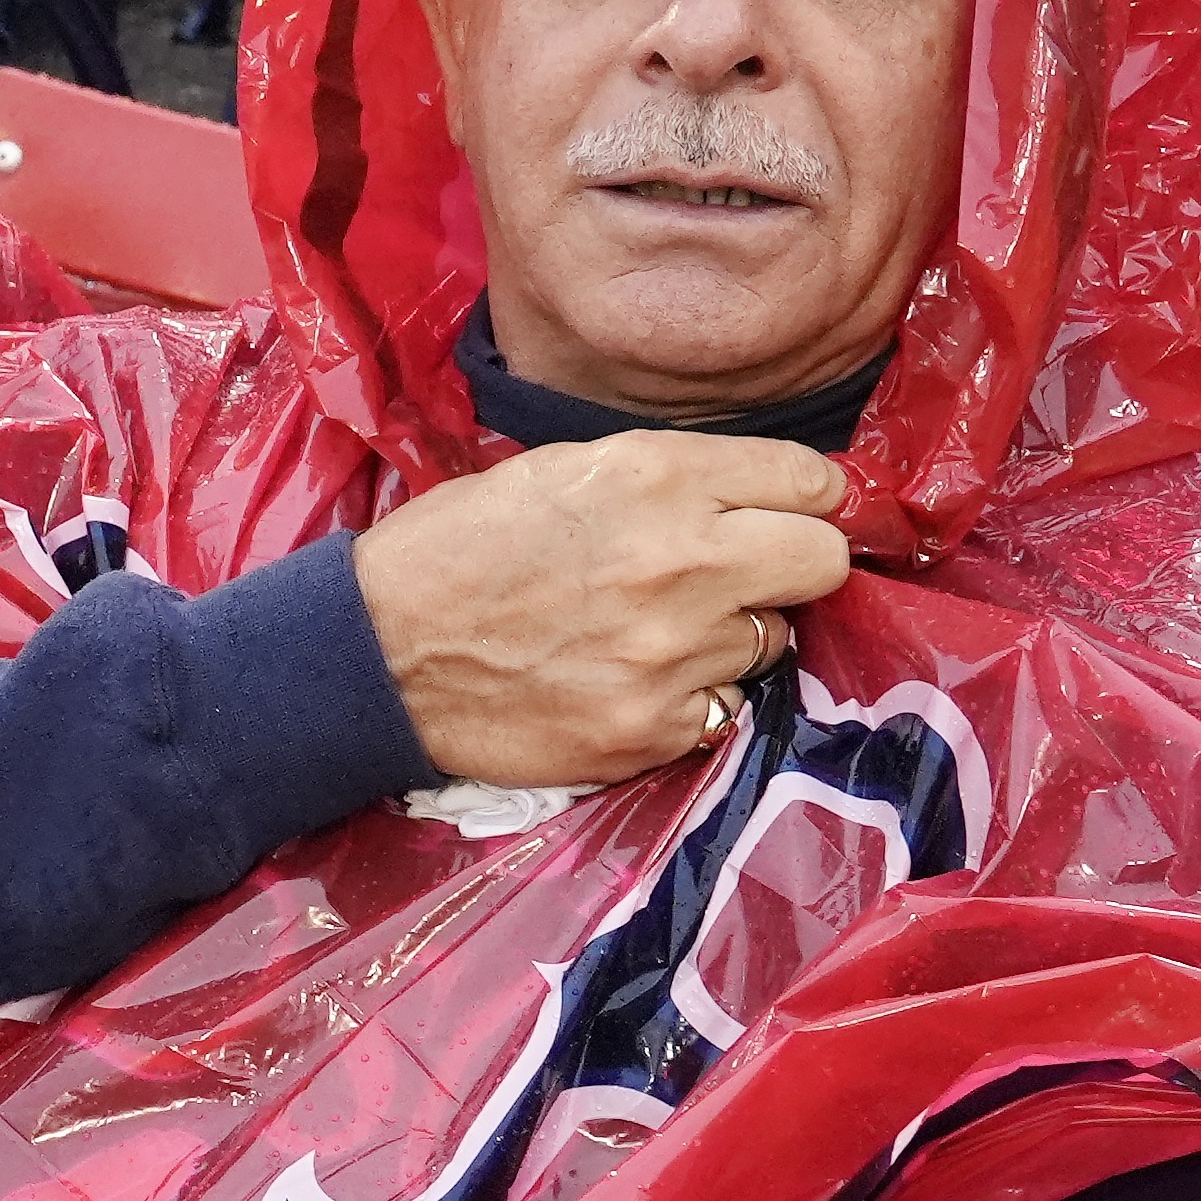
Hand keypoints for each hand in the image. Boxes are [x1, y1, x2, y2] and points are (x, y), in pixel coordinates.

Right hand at [347, 436, 852, 791]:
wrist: (378, 653)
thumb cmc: (459, 546)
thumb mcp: (563, 471)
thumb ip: (669, 477)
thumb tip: (758, 497)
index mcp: (657, 476)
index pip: (810, 481)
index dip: (808, 498)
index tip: (793, 512)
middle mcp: (683, 560)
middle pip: (822, 562)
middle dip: (794, 563)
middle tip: (747, 575)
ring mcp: (674, 655)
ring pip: (773, 641)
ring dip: (731, 635)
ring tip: (657, 632)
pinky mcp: (655, 730)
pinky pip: (722, 707)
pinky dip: (689, 696)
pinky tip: (630, 680)